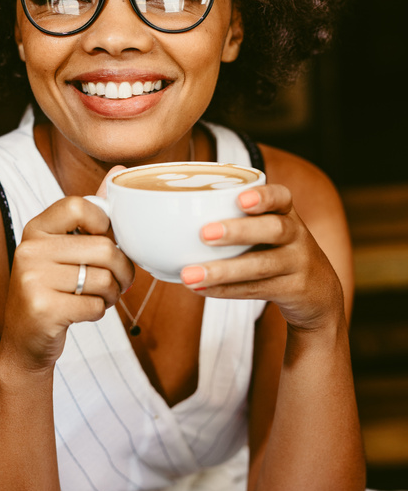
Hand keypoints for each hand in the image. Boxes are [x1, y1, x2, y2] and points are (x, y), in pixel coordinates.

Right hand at [0, 181, 133, 370]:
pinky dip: (99, 312)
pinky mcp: (42, 309)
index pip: (79, 205)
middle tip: (119, 282)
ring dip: (111, 295)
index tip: (103, 240)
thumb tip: (120, 170)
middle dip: (122, 270)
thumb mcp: (66, 247)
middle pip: (103, 248)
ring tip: (99, 298)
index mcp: (36, 228)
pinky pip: (95, 305)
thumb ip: (93, 211)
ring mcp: (32, 279)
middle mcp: (30, 249)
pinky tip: (83, 313)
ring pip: (103, 279)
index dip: (103, 223)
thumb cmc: (54, 289)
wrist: (25, 342)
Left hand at [180, 184, 343, 331]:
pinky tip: (201, 290)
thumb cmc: (275, 252)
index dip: (263, 196)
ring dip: (223, 270)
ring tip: (190, 274)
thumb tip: (172, 220)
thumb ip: (236, 219)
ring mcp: (298, 264)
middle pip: (274, 229)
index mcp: (287, 213)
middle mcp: (297, 235)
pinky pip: (257, 290)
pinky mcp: (294, 291)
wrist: (317, 294)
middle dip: (238, 231)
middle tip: (204, 233)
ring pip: (262, 265)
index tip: (240, 199)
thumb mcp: (268, 230)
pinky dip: (227, 291)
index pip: (281, 197)